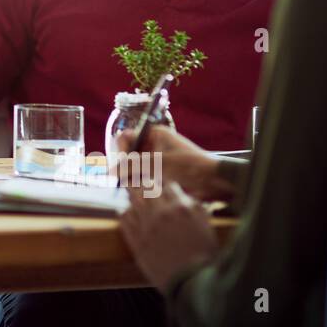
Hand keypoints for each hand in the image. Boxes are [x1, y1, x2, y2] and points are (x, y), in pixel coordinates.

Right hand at [117, 124, 234, 202]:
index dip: (120, 150)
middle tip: (124, 180)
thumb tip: (112, 171)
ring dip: (132, 177)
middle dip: (125, 166)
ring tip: (135, 187)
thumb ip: (133, 165)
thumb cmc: (188, 167)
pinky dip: (140, 184)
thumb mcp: (158, 164)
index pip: (126, 137)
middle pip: (129, 153)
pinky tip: (143, 192)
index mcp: (154, 134)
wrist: (214, 182)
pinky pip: (143, 177)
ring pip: (135, 167)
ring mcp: (157, 159)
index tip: (119, 166)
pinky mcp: (161, 174)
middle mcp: (154, 144)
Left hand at [118, 179, 219, 292]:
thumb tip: (188, 198)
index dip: (165, 186)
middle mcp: (162, 213)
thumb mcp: (207, 227)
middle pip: (147, 187)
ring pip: (132, 200)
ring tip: (130, 192)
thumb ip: (197, 209)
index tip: (161, 187)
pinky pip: (124, 220)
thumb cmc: (205, 257)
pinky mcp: (136, 242)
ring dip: (132, 195)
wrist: (193, 283)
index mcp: (182, 208)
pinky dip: (124, 214)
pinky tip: (125, 213)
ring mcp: (146, 227)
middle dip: (146, 185)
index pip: (168, 185)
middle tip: (142, 184)